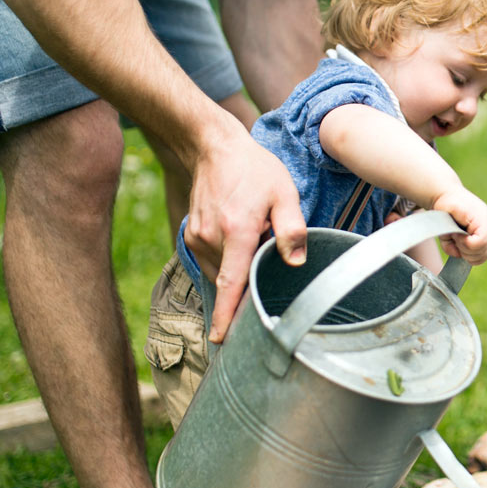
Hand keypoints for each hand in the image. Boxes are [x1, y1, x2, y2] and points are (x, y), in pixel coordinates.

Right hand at [184, 129, 306, 340]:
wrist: (214, 148)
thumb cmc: (255, 170)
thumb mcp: (285, 193)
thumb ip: (292, 229)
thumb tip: (296, 262)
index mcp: (236, 231)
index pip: (230, 283)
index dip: (226, 314)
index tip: (220, 339)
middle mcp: (211, 238)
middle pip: (231, 278)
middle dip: (247, 281)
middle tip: (264, 262)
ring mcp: (197, 237)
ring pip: (221, 269)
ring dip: (238, 266)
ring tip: (253, 236)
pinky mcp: (191, 235)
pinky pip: (211, 260)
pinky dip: (227, 258)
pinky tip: (240, 238)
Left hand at [430, 188, 486, 264]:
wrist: (449, 196)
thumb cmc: (448, 202)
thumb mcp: (448, 210)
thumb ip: (451, 229)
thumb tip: (458, 246)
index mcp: (484, 219)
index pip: (481, 242)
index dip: (465, 243)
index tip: (455, 234)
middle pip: (483, 253)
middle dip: (464, 249)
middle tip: (454, 237)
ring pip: (482, 257)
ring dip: (465, 253)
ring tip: (456, 240)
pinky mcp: (483, 240)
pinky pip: (478, 257)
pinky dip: (466, 254)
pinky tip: (458, 243)